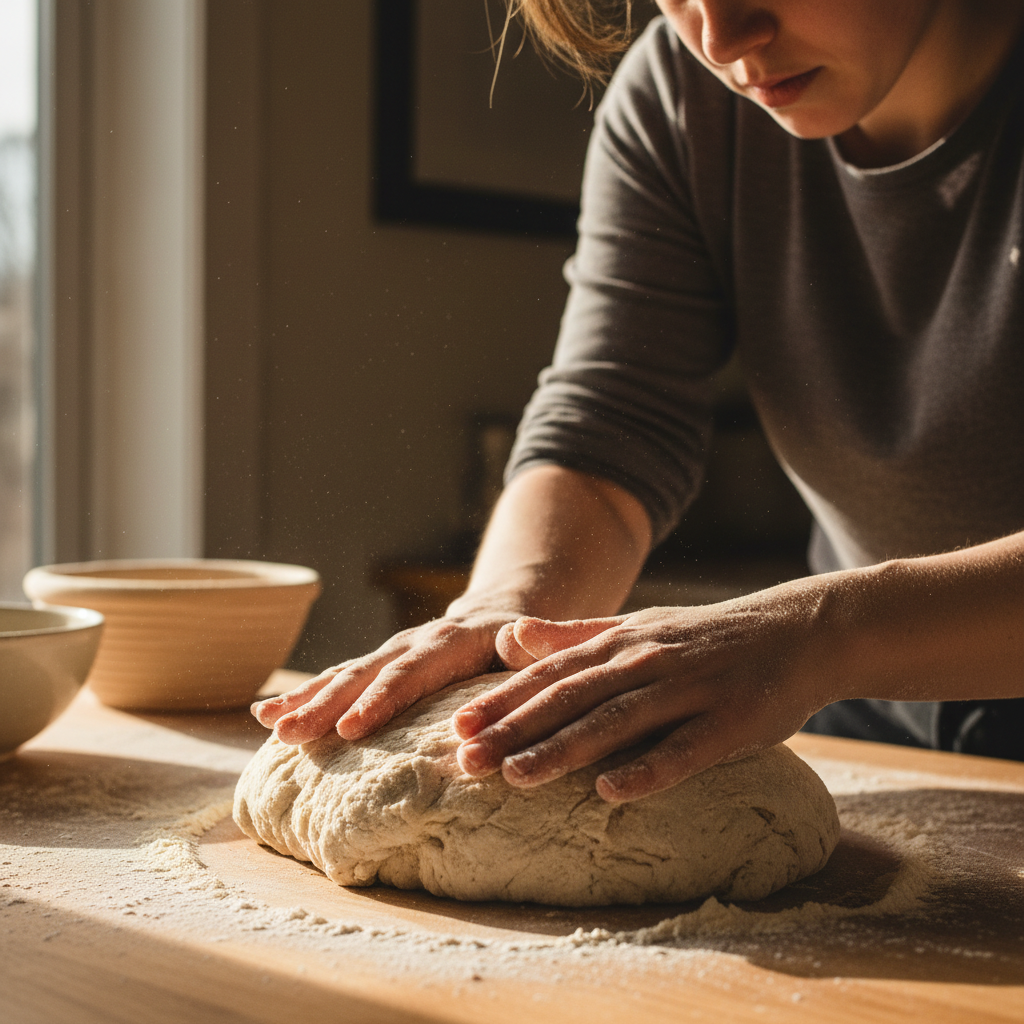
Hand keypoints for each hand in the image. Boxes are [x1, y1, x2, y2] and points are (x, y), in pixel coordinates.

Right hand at [251, 609, 518, 743]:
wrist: (502, 613)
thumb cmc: (526, 645)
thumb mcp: (537, 642)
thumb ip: (532, 644)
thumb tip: (518, 639)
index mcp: (452, 642)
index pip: (412, 673)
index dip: (380, 700)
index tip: (350, 731)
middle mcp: (413, 644)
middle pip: (365, 674)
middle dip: (325, 705)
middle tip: (290, 734)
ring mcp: (390, 654)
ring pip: (342, 676)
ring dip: (305, 700)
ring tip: (269, 724)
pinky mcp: (376, 668)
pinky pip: (336, 680)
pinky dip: (302, 696)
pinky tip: (267, 716)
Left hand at [453, 588, 828, 802]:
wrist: (799, 630)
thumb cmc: (707, 638)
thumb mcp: (639, 628)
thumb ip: (575, 637)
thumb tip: (511, 635)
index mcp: (622, 642)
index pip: (552, 673)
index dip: (504, 700)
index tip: (456, 726)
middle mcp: (648, 661)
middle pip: (572, 698)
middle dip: (516, 729)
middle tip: (466, 760)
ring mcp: (691, 690)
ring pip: (618, 721)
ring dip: (564, 749)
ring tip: (516, 777)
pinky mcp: (732, 721)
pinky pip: (686, 748)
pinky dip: (648, 768)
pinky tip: (611, 790)